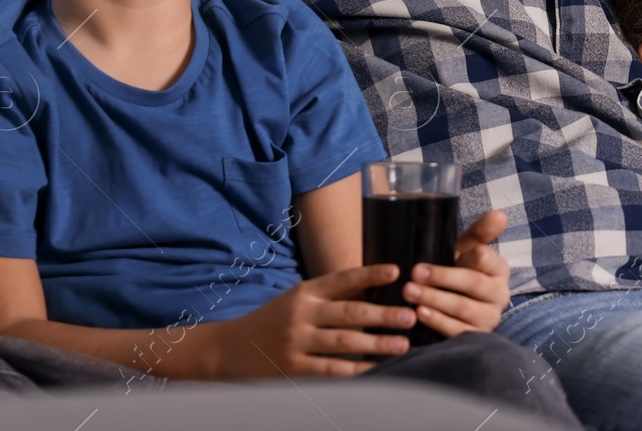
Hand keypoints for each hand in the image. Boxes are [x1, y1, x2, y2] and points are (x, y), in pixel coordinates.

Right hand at [207, 263, 414, 378]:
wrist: (229, 349)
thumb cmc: (272, 320)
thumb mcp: (296, 299)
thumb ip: (329, 295)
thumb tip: (373, 288)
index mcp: (304, 292)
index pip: (342, 279)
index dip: (369, 275)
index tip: (396, 271)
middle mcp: (301, 314)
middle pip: (349, 313)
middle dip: (383, 315)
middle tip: (411, 316)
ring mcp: (296, 342)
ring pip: (344, 343)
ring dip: (376, 344)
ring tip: (402, 345)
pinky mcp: (293, 368)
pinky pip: (330, 370)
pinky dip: (355, 370)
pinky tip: (375, 370)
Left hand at [402, 210, 511, 336]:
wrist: (451, 303)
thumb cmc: (457, 269)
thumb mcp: (467, 249)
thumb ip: (481, 232)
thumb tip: (500, 214)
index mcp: (499, 269)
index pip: (484, 258)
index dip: (465, 256)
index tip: (446, 251)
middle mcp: (500, 294)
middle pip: (473, 284)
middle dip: (441, 277)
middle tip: (414, 273)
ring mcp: (489, 318)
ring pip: (462, 309)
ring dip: (434, 299)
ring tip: (409, 292)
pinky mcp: (476, 337)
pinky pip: (458, 331)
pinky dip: (438, 322)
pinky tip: (420, 314)